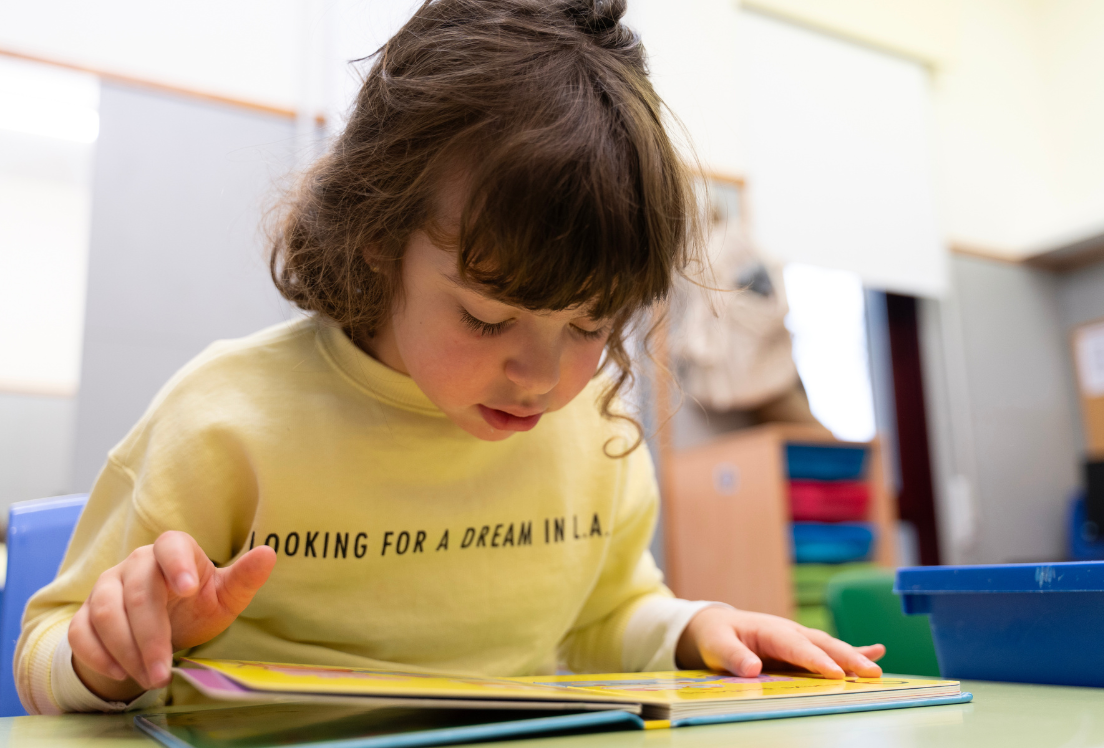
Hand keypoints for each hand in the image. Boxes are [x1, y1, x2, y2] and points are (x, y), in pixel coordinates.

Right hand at [68, 531, 275, 701]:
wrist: (162, 630)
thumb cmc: (198, 606)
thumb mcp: (226, 596)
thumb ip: (245, 577)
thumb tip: (269, 554)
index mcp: (173, 551)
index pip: (171, 545)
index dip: (178, 564)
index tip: (190, 589)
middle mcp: (136, 564)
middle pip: (138, 592)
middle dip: (151, 635)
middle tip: (163, 671)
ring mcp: (107, 587)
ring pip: (105, 612)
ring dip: (125, 649)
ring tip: (150, 677)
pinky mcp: (85, 614)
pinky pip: (80, 631)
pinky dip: (96, 653)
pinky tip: (120, 671)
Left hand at [676, 607, 884, 678]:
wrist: (715, 625)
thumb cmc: (716, 635)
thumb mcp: (717, 645)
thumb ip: (733, 656)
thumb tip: (753, 668)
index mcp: (770, 631)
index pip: (796, 647)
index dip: (816, 660)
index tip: (836, 673)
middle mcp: (789, 632)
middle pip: (821, 645)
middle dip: (847, 658)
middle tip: (871, 673)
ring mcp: (798, 638)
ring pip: (830, 646)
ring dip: (854, 657)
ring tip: (877, 669)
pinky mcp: (801, 648)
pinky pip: (828, 649)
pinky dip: (853, 650)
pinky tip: (877, 652)